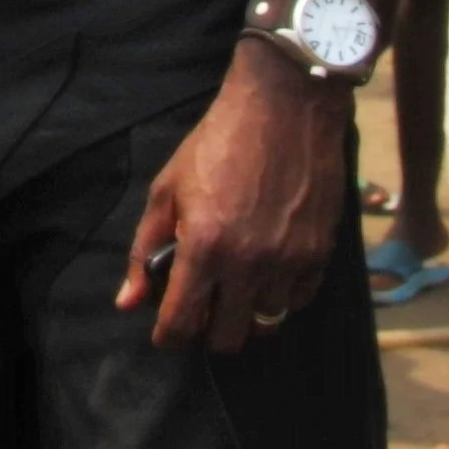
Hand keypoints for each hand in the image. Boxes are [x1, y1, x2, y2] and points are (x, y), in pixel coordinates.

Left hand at [117, 41, 350, 352]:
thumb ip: (145, 250)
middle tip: (200, 307)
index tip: (165, 335)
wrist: (283, 111)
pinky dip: (278, 297)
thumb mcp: (166, 191)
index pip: (183, 322)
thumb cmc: (215, 146)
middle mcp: (249, 264)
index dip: (169, 337)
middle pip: (228, 338)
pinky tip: (263, 271)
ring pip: (265, 324)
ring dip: (244, 315)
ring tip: (231, 288)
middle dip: (207, 331)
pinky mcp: (320, 256)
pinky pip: (297, 302)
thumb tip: (128, 302)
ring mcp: (289, 263)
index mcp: (204, 247)